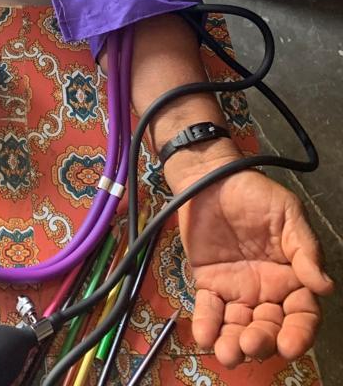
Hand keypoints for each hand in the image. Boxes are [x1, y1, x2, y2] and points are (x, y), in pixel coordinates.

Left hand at [175, 167, 332, 367]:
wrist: (211, 177)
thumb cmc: (255, 193)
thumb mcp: (288, 213)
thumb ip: (305, 248)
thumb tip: (325, 286)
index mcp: (291, 277)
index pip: (301, 314)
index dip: (298, 333)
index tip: (289, 345)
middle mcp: (266, 290)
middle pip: (269, 327)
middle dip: (262, 342)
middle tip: (250, 345)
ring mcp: (237, 289)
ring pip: (239, 325)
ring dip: (234, 343)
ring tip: (228, 353)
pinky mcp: (209, 282)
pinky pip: (209, 308)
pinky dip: (207, 325)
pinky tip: (205, 336)